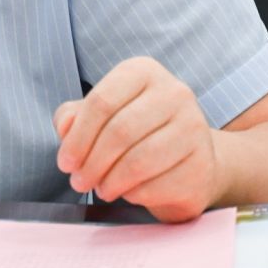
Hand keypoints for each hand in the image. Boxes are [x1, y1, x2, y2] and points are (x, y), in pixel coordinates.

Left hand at [53, 57, 221, 221]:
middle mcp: (174, 93)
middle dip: (91, 164)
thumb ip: (75, 116)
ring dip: (110, 182)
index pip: (101, 102)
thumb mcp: (102, 116)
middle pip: (119, 132)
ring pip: (139, 161)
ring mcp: (194, 127)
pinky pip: (158, 185)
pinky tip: (129, 192)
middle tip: (79, 182)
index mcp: (144, 72)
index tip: (65, 163)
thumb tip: (65, 127)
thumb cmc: (138, 133)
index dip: (77, 138)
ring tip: (102, 189)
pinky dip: (134, 195)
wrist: (189, 159)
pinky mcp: (203, 164)